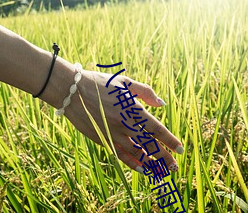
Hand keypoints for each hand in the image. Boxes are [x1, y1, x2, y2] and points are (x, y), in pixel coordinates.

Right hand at [65, 70, 183, 172]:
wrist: (73, 91)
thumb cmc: (100, 83)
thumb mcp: (125, 82)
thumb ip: (145, 92)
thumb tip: (161, 103)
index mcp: (133, 110)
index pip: (157, 129)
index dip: (170, 140)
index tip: (180, 149)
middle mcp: (125, 125)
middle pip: (149, 145)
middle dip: (164, 157)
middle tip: (175, 166)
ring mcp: (113, 134)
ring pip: (136, 153)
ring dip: (151, 163)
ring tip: (162, 171)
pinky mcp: (102, 139)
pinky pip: (120, 154)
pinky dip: (132, 163)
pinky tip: (141, 169)